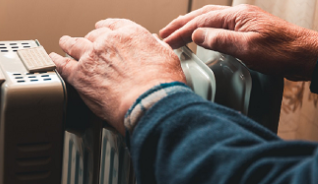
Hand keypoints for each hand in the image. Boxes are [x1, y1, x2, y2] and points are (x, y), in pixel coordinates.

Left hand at [49, 19, 185, 134]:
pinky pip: (62, 64)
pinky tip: (54, 59)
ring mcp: (92, 57)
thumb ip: (155, 48)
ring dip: (69, 44)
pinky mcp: (80, 75)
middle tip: (87, 44)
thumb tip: (152, 45)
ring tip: (65, 43)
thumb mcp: (167, 57)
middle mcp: (108, 42)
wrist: (149, 101)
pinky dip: (56, 61)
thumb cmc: (161, 83)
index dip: (106, 27)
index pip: (113, 25)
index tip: (102, 29)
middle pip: (93, 36)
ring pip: (75, 45)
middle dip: (90, 39)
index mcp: (129, 34)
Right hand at [160, 4, 317, 80]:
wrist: (305, 55)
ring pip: (209, 19)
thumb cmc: (282, 52)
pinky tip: (201, 34)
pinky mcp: (246, 31)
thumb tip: (197, 34)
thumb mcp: (248, 48)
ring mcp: (242, 22)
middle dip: (181, 25)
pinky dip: (204, 29)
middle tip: (164, 33)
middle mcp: (238, 15)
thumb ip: (220, 39)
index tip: (167, 41)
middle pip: (202, 16)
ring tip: (176, 30)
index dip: (181, 32)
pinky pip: (219, 26)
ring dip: (191, 25)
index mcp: (236, 16)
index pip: (201, 22)